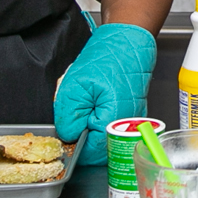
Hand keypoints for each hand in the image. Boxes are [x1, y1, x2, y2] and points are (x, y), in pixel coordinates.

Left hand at [55, 19, 156, 160]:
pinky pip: (111, 127)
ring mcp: (132, 123)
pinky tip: (96, 100)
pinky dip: (99, 118)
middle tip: (76, 110)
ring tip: (87, 102)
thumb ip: (67, 118)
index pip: (90, 154)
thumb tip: (67, 137)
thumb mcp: (74, 87)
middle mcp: (127, 128)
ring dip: (89, 125)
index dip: (73, 145)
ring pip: (103, 138)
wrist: (128, 43)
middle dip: (81, 133)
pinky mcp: (132, 117)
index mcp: (113, 123)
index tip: (65, 132)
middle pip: (97, 148)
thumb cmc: (107, 59)